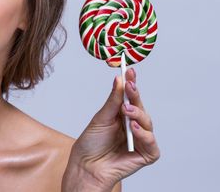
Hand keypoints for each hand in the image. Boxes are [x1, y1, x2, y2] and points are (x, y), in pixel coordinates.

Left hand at [63, 68, 159, 190]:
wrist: (86, 166)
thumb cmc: (91, 143)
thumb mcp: (101, 118)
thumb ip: (112, 101)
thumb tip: (119, 79)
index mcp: (123, 115)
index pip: (131, 97)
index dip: (132, 84)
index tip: (130, 70)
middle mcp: (134, 126)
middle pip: (140, 107)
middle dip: (135, 96)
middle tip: (130, 87)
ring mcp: (141, 140)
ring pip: (147, 123)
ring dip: (138, 115)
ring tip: (127, 111)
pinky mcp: (146, 154)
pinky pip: (151, 143)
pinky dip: (144, 135)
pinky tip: (133, 128)